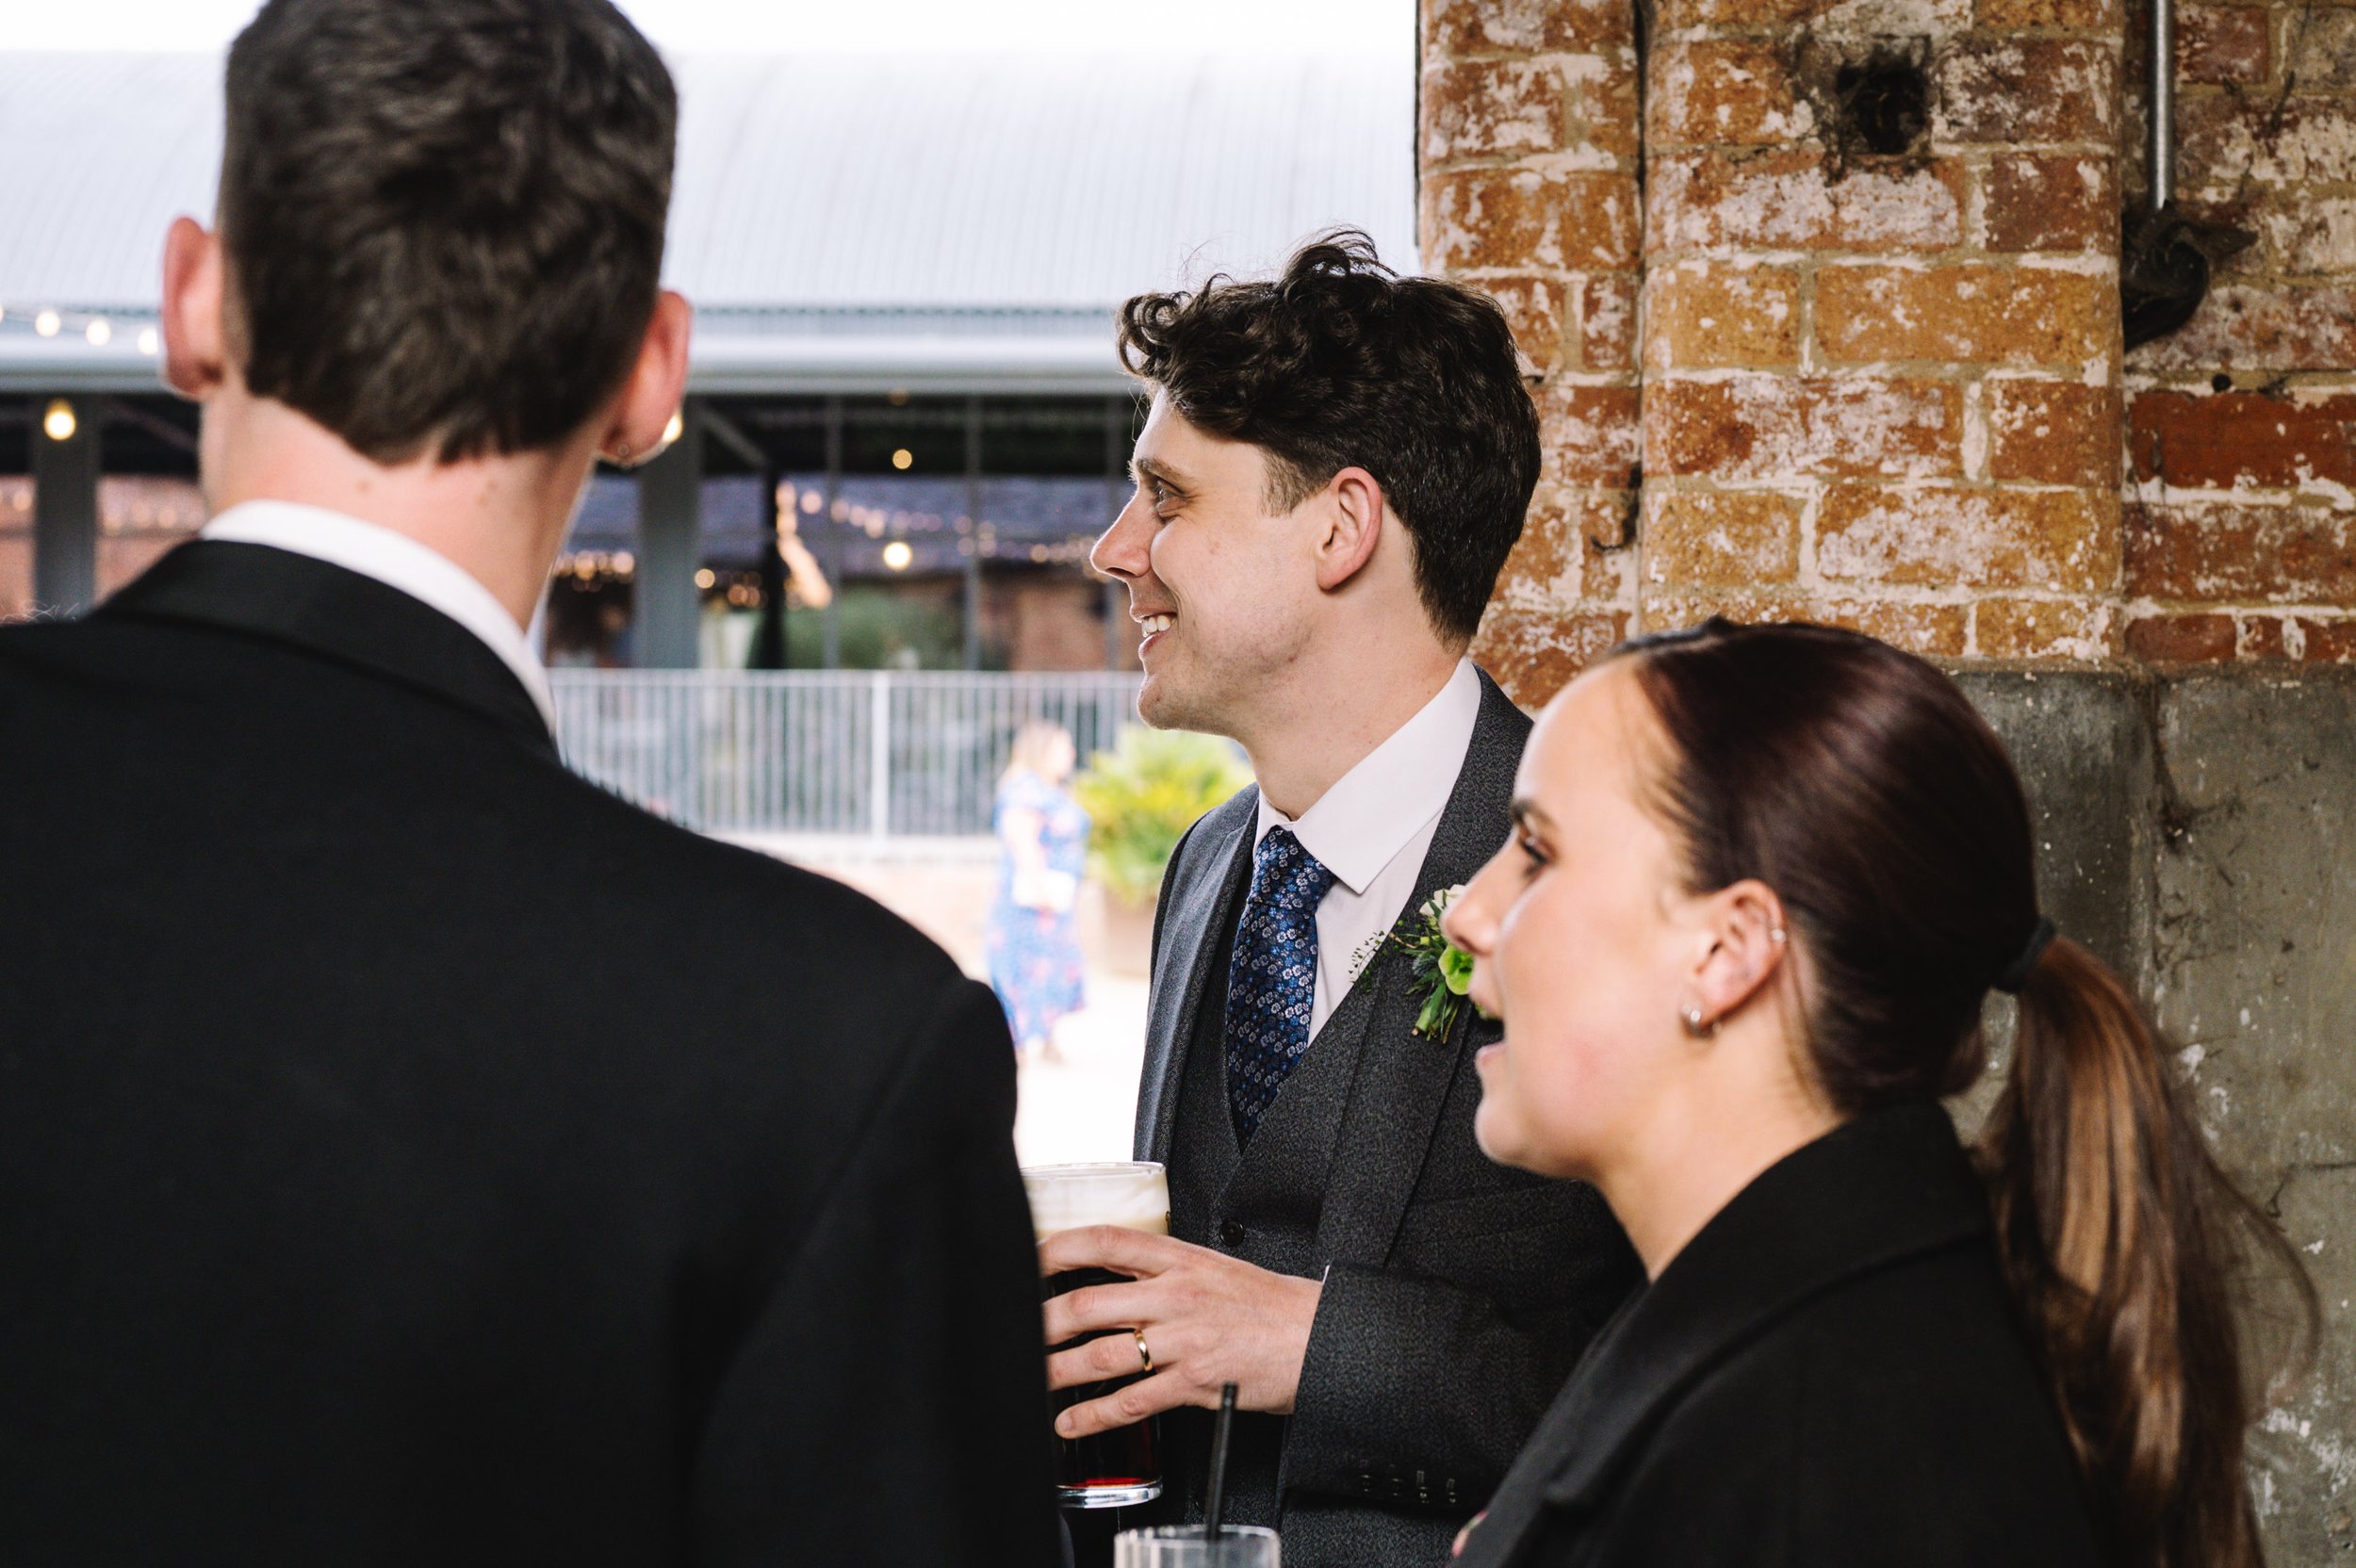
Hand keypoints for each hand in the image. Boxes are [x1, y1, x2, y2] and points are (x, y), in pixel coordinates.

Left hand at [1040, 1226, 1322, 1439]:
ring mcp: (1183, 1339)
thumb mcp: (1214, 1269)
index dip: (1056, 1248)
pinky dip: (1093, 1415)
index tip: (1028, 1259)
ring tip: (1031, 1380)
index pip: (1103, 1240)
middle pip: (1087, 1302)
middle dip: (1040, 1322)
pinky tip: (1071, 1421)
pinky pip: (1131, 1400)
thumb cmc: (1268, 1306)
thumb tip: (1115, 1281)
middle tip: (1015, 1332)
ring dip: (1056, 1371)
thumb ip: (1166, 1272)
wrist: (1318, 1336)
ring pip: (1100, 1354)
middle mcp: (1175, 1294)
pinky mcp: (1194, 1381)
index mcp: (1179, 1258)